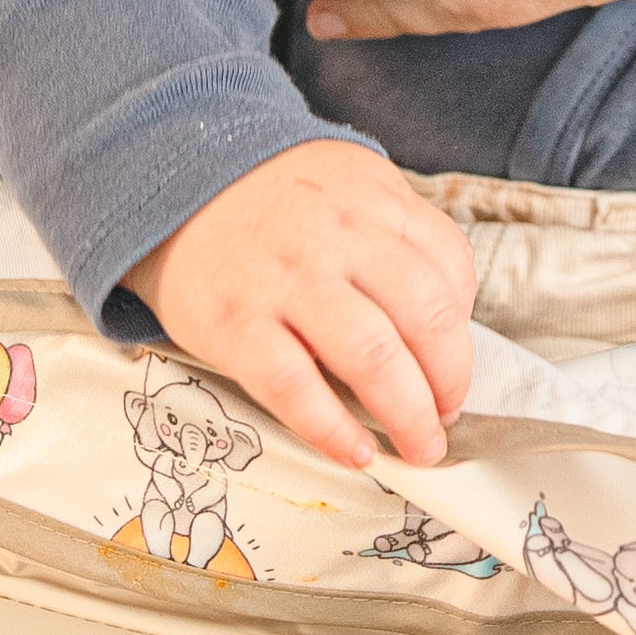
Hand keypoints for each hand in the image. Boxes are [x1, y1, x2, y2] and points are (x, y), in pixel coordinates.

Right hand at [128, 138, 477, 472]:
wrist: (170, 184)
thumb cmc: (272, 202)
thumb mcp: (349, 188)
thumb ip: (400, 238)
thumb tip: (446, 325)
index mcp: (373, 200)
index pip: (450, 269)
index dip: (465, 333)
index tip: (456, 370)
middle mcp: (335, 237)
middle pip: (426, 317)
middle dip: (449, 383)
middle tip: (446, 418)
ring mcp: (283, 280)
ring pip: (372, 356)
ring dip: (408, 414)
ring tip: (417, 445)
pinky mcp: (233, 324)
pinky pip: (294, 387)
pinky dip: (333, 429)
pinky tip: (356, 451)